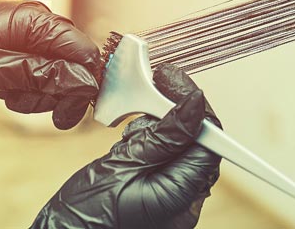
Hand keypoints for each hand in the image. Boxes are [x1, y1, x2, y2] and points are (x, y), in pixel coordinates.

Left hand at [0, 0, 100, 128]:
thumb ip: (42, 75)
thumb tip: (82, 82)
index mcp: (36, 19)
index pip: (83, 51)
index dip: (82, 85)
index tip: (68, 113)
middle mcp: (37, 22)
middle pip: (73, 64)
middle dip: (57, 93)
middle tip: (29, 107)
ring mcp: (27, 35)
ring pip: (56, 73)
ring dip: (40, 94)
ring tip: (10, 98)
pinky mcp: (17, 46)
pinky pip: (37, 72)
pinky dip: (27, 89)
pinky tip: (6, 93)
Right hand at [31, 64, 221, 228]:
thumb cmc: (86, 213)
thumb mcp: (123, 166)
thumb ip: (162, 137)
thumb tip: (194, 106)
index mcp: (182, 197)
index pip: (208, 143)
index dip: (195, 108)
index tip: (172, 81)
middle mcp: (183, 201)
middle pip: (195, 143)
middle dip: (174, 113)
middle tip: (153, 87)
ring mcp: (170, 198)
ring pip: (178, 147)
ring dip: (158, 127)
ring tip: (131, 128)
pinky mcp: (157, 192)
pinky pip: (163, 159)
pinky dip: (149, 142)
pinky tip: (129, 142)